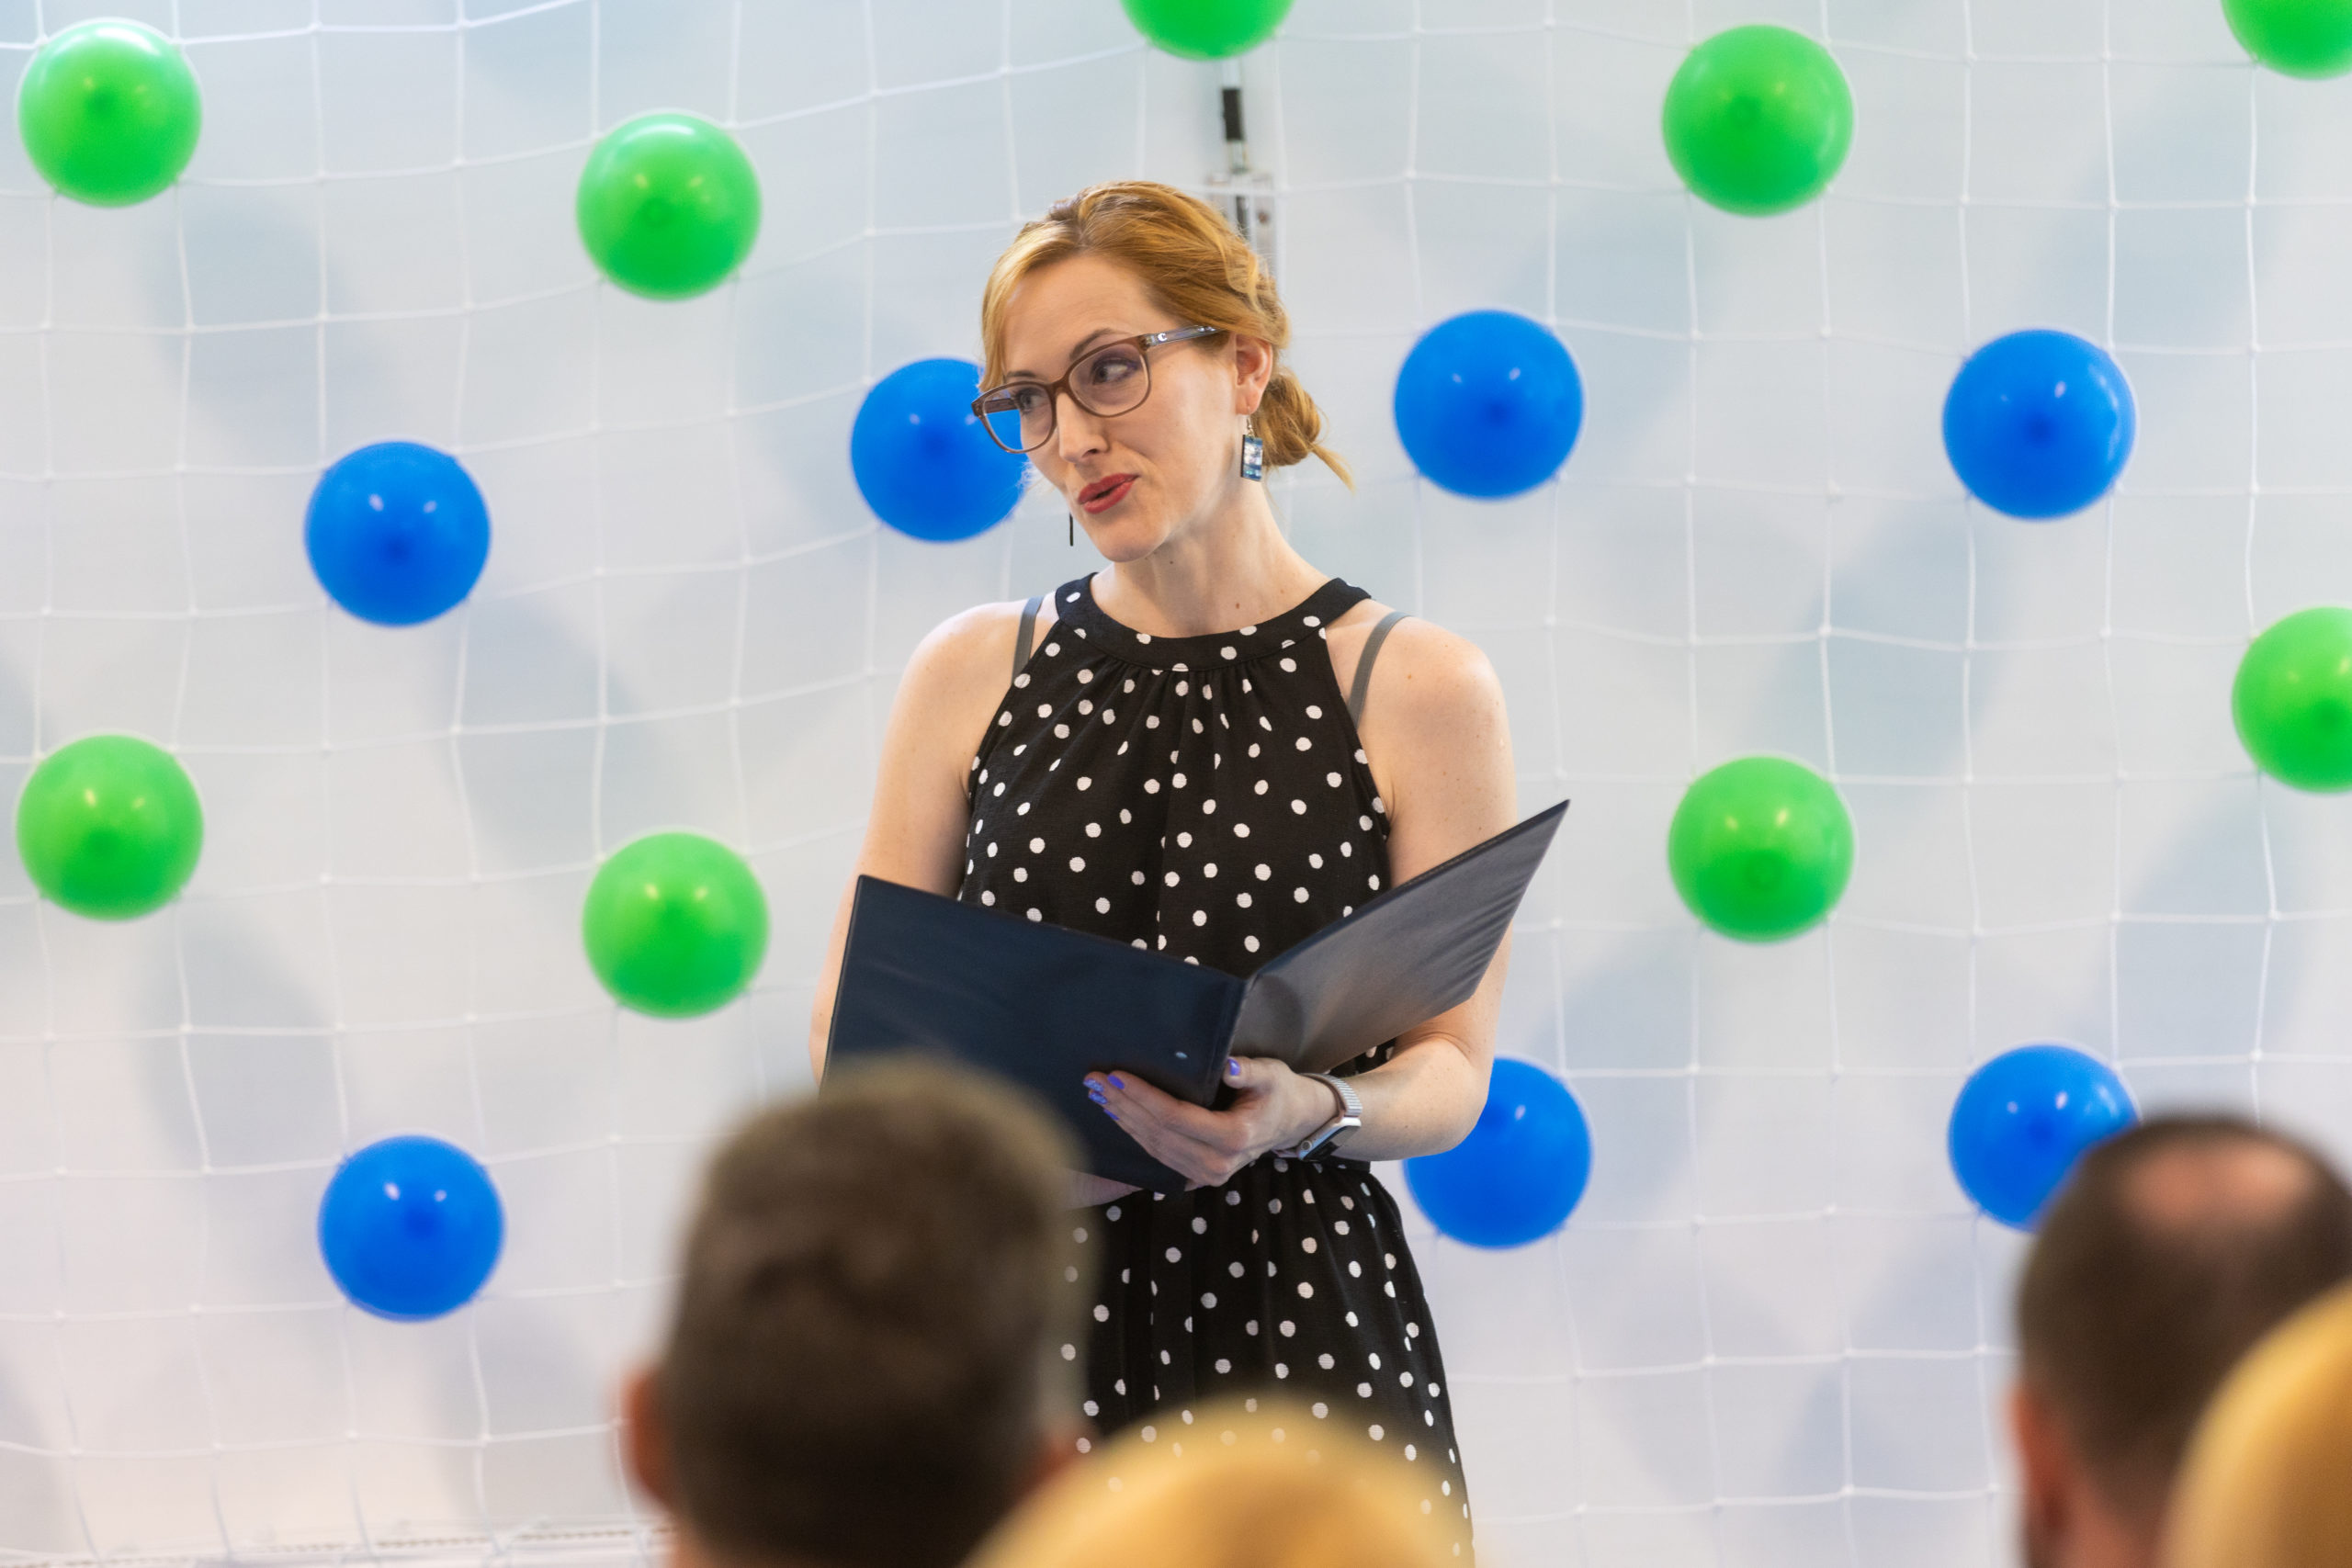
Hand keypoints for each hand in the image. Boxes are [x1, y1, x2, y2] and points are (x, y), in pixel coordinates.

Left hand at [1083, 1058, 1341, 1188]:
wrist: (1291, 1122)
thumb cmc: (1279, 1092)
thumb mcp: (1271, 1074)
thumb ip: (1249, 1072)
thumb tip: (1227, 1067)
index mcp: (1234, 1137)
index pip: (1175, 1117)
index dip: (1143, 1097)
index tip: (1117, 1075)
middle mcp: (1217, 1164)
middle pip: (1158, 1135)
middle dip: (1123, 1106)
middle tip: (1094, 1080)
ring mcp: (1206, 1175)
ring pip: (1154, 1149)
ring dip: (1122, 1120)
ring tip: (1097, 1095)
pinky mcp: (1197, 1176)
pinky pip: (1160, 1156)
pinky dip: (1135, 1135)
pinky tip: (1117, 1115)